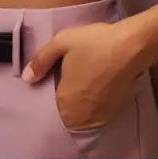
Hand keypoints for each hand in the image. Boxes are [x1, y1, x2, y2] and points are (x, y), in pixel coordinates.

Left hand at [21, 19, 140, 130]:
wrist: (130, 46)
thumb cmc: (94, 43)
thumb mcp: (61, 42)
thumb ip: (41, 60)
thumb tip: (27, 78)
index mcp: (65, 102)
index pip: (53, 103)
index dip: (56, 88)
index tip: (63, 74)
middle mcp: (81, 116)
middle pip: (68, 111)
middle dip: (69, 97)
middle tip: (76, 74)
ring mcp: (99, 116)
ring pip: (83, 113)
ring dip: (82, 101)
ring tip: (88, 78)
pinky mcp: (114, 112)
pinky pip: (97, 112)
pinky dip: (95, 102)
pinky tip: (99, 83)